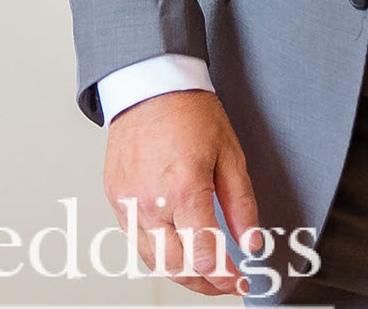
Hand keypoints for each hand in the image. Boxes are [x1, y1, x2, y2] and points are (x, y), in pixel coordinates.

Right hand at [103, 89, 258, 296]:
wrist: (148, 84)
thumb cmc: (188, 111)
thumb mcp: (230, 154)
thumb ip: (242, 205)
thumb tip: (251, 244)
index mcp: (183, 189)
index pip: (205, 257)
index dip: (227, 278)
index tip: (241, 280)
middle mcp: (151, 201)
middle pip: (178, 267)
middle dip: (206, 284)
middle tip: (226, 282)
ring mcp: (128, 201)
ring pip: (154, 261)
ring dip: (181, 275)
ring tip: (203, 274)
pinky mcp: (115, 197)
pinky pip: (135, 240)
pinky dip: (158, 254)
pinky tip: (176, 251)